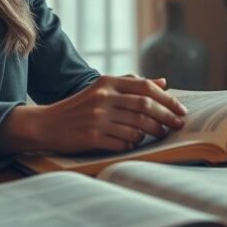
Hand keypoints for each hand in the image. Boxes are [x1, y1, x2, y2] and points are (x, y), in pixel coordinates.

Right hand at [0, 76, 187, 155]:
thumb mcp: (102, 90)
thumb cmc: (79, 107)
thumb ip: (131, 84)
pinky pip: (124, 143)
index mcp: (107, 82)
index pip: (145, 88)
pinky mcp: (92, 137)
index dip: (167, 100)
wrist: (46, 124)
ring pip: (138, 127)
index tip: (181, 110)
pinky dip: (134, 144)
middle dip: (167, 117)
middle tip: (179, 125)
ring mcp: (97, 118)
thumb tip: (163, 83)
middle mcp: (103, 98)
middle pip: (146, 107)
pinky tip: (135, 144)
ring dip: (153, 133)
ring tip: (158, 135)